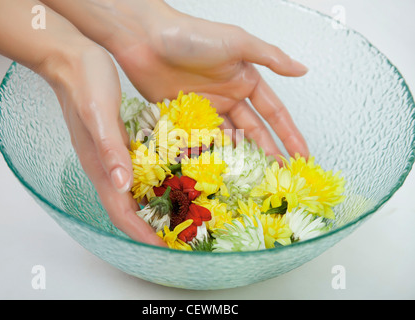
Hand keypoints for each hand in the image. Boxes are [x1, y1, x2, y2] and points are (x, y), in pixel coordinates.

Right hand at [42, 45, 166, 246]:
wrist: (72, 60)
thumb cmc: (85, 83)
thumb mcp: (99, 114)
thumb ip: (109, 150)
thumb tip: (121, 186)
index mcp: (100, 167)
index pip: (121, 212)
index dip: (141, 233)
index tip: (163, 248)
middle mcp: (106, 168)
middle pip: (128, 209)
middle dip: (150, 228)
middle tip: (177, 238)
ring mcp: (112, 157)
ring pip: (133, 194)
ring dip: (153, 208)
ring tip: (179, 217)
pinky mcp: (118, 145)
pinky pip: (138, 173)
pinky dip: (154, 184)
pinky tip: (171, 181)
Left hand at [108, 3, 309, 157]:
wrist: (145, 40)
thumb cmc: (191, 35)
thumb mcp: (237, 42)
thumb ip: (271, 57)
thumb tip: (302, 69)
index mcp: (244, 79)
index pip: (273, 113)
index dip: (289, 134)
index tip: (302, 155)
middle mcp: (228, 96)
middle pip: (253, 130)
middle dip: (269, 152)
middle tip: (280, 176)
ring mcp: (206, 108)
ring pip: (229, 138)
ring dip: (241, 157)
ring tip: (254, 179)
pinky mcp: (184, 116)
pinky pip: (202, 140)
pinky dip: (211, 153)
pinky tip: (221, 168)